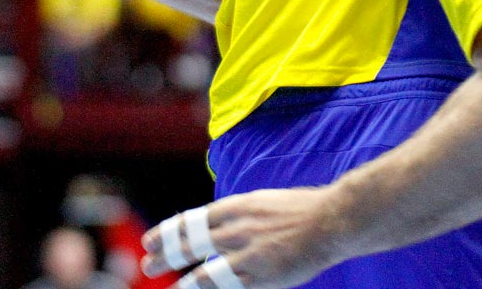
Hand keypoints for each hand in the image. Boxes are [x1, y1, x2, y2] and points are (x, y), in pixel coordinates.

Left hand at [141, 190, 336, 288]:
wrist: (333, 219)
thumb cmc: (304, 209)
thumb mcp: (266, 202)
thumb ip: (243, 215)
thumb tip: (222, 225)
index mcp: (240, 206)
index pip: (193, 221)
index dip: (170, 232)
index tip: (151, 240)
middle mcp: (238, 229)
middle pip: (191, 245)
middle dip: (166, 255)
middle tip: (148, 263)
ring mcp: (248, 255)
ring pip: (205, 274)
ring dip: (184, 283)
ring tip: (171, 288)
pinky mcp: (262, 277)